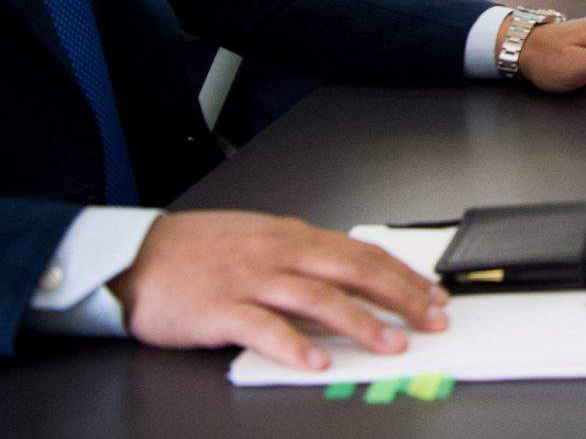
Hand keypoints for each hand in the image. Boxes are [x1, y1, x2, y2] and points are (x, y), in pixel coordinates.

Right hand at [108, 211, 448, 370]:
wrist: (136, 256)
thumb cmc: (199, 251)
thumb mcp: (261, 239)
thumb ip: (304, 256)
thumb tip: (352, 274)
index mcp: (295, 236)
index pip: (364, 253)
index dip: (404, 275)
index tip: (435, 295)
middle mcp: (281, 253)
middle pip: (355, 271)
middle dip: (401, 296)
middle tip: (434, 320)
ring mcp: (252, 280)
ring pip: (319, 298)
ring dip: (361, 323)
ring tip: (392, 346)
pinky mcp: (221, 309)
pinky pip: (264, 328)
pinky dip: (294, 346)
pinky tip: (317, 363)